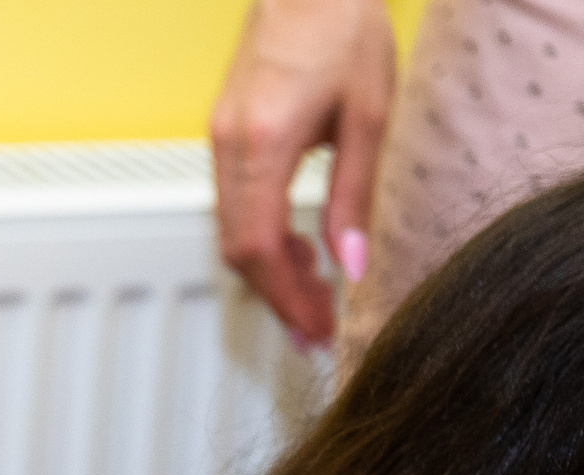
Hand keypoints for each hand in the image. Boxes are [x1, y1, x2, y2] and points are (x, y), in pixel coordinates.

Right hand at [210, 0, 395, 346]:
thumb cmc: (341, 30)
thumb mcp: (368, 116)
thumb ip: (352, 197)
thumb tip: (349, 265)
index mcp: (263, 144)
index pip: (258, 248)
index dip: (284, 298)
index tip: (314, 330)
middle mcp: (229, 148)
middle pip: (237, 250)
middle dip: (277, 296)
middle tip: (315, 329)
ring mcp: (218, 142)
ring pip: (231, 232)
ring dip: (270, 272)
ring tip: (312, 295)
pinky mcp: (224, 136)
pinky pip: (231, 207)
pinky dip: (261, 239)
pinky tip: (295, 248)